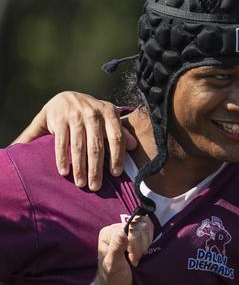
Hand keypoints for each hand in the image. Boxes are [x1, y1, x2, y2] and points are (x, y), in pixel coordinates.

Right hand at [13, 91, 136, 190]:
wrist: (66, 97)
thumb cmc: (92, 113)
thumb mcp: (108, 117)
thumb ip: (120, 131)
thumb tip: (133, 147)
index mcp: (109, 112)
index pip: (116, 137)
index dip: (117, 157)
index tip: (116, 174)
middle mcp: (92, 114)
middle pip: (96, 146)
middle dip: (96, 169)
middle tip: (96, 187)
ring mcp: (74, 116)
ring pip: (78, 147)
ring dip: (80, 168)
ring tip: (81, 184)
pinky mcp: (58, 120)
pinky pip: (61, 143)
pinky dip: (62, 159)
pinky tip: (64, 172)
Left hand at [91, 218, 152, 284]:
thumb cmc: (114, 279)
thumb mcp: (113, 266)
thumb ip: (116, 248)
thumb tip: (122, 232)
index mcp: (109, 233)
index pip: (130, 228)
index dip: (135, 245)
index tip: (132, 260)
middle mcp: (118, 229)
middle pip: (140, 226)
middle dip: (141, 245)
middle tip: (134, 260)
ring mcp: (129, 231)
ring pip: (147, 227)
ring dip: (146, 244)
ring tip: (138, 257)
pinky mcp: (139, 235)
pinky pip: (151, 230)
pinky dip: (151, 241)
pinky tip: (144, 252)